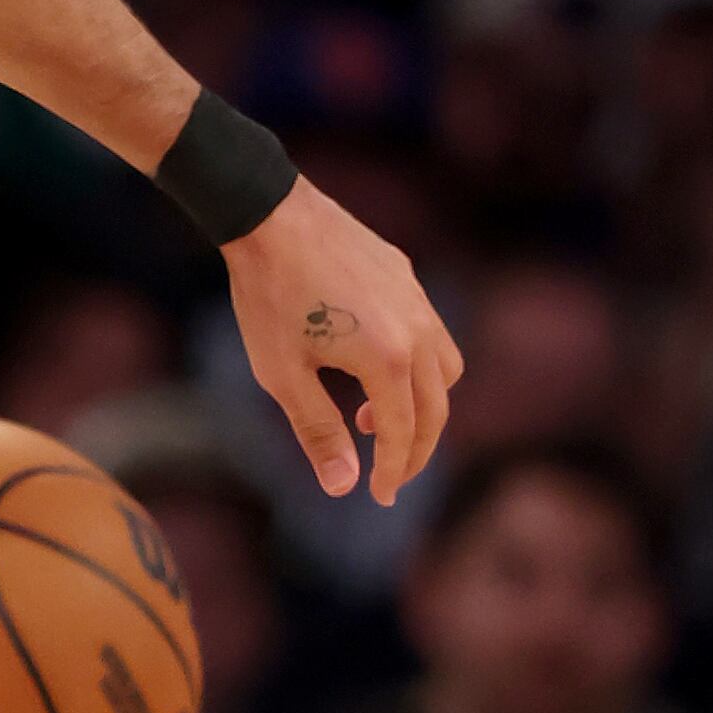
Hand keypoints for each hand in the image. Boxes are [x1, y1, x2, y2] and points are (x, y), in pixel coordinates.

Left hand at [222, 177, 463, 505]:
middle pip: (437, 409)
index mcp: (390, 361)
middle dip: (417, 449)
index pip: (405, 434)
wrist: (269, 215)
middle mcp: (420, 331)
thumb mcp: (282, 374)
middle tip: (390, 474)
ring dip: (422, 406)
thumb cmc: (267, 296)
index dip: (395, 472)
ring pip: (445, 370)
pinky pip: (431, 332)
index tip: (381, 497)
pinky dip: (417, 366)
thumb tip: (344, 488)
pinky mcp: (408, 276)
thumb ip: (318, 431)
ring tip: (373, 419)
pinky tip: (372, 366)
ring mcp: (419, 300)